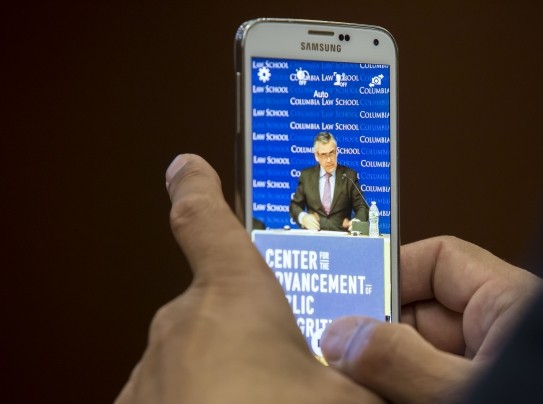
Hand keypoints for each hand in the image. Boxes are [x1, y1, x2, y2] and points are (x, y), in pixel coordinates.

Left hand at [116, 154, 380, 403]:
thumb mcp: (348, 395)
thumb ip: (364, 364)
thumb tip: (383, 365)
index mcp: (235, 298)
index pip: (206, 219)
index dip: (197, 187)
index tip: (186, 167)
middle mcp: (183, 325)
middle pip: (220, 307)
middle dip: (252, 329)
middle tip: (287, 364)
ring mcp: (152, 370)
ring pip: (201, 355)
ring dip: (231, 374)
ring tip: (267, 398)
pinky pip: (179, 390)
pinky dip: (205, 399)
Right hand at [320, 236, 542, 402]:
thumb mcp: (464, 392)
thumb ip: (403, 362)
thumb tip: (342, 335)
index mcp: (509, 305)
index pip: (440, 261)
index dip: (390, 271)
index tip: (346, 295)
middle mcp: (497, 333)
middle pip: (420, 311)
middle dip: (375, 331)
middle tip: (331, 352)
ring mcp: (486, 369)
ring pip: (417, 354)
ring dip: (380, 370)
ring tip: (345, 383)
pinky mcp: (478, 393)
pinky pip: (427, 384)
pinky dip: (398, 392)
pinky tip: (372, 399)